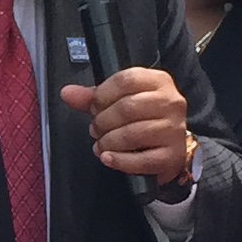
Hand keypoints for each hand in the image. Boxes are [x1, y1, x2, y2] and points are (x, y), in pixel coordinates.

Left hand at [58, 66, 193, 189]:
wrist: (168, 146)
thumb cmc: (143, 119)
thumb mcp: (119, 101)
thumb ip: (93, 97)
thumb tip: (67, 93)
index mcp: (158, 81)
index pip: (126, 80)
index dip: (102, 95)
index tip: (94, 107)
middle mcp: (170, 102)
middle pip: (128, 108)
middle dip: (103, 121)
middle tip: (95, 129)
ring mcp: (174, 129)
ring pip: (133, 134)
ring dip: (109, 142)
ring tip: (102, 144)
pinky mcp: (173, 155)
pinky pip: (142, 160)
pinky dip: (120, 161)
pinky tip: (109, 158)